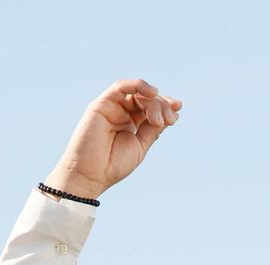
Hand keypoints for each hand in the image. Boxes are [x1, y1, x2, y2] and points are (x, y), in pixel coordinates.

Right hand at [42, 79, 181, 200]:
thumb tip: (172, 114)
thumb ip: (153, 129)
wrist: (91, 175)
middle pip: (146, 100)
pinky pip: (120, 87)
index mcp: (132, 124)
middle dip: (162, 106)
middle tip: (170, 120)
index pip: (151, 108)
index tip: (178, 109)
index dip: (166, 106)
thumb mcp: (140, 145)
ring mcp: (112, 108)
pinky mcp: (101, 104)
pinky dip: (137, 85)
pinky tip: (152, 92)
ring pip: (137, 93)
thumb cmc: (113, 165)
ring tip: (159, 119)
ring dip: (153, 101)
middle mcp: (121, 113)